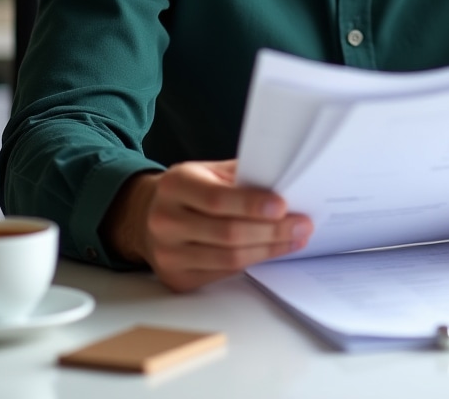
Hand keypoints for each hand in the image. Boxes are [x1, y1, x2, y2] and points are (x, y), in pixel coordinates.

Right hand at [103, 159, 312, 291]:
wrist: (146, 216)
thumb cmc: (189, 189)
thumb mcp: (207, 170)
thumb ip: (240, 175)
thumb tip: (284, 181)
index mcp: (175, 186)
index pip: (217, 199)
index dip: (252, 204)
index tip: (283, 206)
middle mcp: (166, 221)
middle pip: (227, 233)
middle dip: (271, 231)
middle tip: (302, 225)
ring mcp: (168, 254)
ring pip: (228, 258)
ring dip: (268, 250)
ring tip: (295, 239)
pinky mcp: (176, 279)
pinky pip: (223, 273)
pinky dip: (252, 263)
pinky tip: (271, 251)